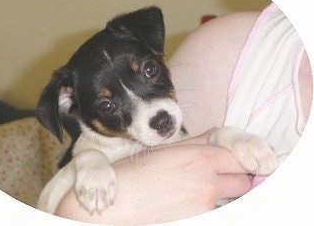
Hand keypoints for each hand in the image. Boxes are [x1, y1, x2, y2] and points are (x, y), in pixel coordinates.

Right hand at [55, 144, 251, 223]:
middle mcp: (209, 182)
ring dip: (230, 192)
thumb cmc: (136, 170)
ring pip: (234, 198)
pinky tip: (198, 199)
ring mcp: (205, 205)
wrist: (120, 200)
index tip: (238, 160)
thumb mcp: (168, 149)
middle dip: (238, 176)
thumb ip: (198, 145)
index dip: (241, 158)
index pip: (240, 158)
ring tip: (211, 187)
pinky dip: (217, 204)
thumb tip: (218, 145)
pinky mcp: (198, 219)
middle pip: (243, 181)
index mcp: (201, 158)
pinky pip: (219, 211)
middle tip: (225, 173)